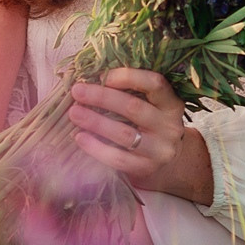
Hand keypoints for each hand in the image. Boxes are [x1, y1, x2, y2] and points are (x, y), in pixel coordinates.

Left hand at [68, 68, 212, 205]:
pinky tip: (80, 137)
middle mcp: (170, 126)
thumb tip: (90, 76)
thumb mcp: (148, 104)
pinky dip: (96, 147)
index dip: (128, 77)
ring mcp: (159, 149)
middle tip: (77, 91)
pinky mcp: (146, 168)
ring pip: (125, 134)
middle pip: (134, 108)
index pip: (155, 84)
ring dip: (96, 122)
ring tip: (74, 113)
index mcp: (171, 103)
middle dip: (102, 97)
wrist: (165, 160)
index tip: (101, 76)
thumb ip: (128, 91)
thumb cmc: (148, 123)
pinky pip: (118, 158)